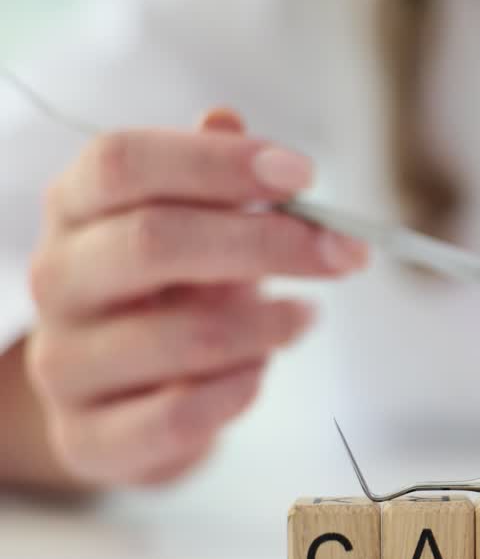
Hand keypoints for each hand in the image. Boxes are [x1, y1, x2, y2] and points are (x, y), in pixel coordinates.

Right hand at [23, 109, 367, 485]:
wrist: (118, 398)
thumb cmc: (169, 292)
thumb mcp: (189, 223)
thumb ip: (213, 178)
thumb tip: (230, 120)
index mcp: (75, 208)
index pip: (123, 163)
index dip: (218, 163)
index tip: (305, 174)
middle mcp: (56, 279)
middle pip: (154, 241)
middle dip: (268, 244)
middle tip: (344, 251)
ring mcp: (64, 363)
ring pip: (181, 336)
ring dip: (268, 325)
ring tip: (304, 317)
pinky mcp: (89, 438)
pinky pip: (181, 414)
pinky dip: (241, 389)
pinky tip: (260, 371)